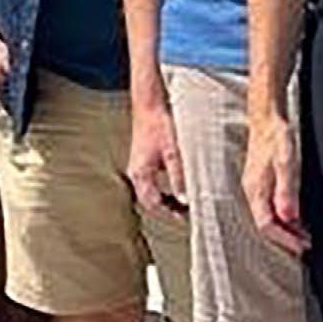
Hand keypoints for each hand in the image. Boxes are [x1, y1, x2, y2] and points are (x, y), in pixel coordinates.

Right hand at [128, 96, 187, 218]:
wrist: (149, 105)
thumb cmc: (160, 126)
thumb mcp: (173, 152)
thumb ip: (178, 177)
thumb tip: (185, 200)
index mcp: (141, 173)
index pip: (153, 203)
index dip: (170, 212)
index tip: (187, 216)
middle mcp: (136, 173)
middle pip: (149, 202)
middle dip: (167, 210)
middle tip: (186, 214)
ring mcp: (137, 168)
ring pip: (148, 195)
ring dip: (164, 202)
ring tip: (182, 207)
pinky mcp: (141, 163)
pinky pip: (149, 186)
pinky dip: (161, 193)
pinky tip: (173, 192)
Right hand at [243, 114, 308, 254]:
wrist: (268, 118)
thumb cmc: (276, 136)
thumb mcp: (286, 163)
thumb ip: (287, 191)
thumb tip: (289, 217)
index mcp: (256, 190)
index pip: (266, 225)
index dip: (284, 239)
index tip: (301, 247)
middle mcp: (252, 191)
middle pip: (266, 225)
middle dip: (285, 238)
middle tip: (305, 245)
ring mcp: (255, 187)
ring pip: (268, 217)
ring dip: (286, 228)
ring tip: (304, 235)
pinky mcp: (261, 182)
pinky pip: (270, 207)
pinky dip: (284, 217)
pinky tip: (296, 217)